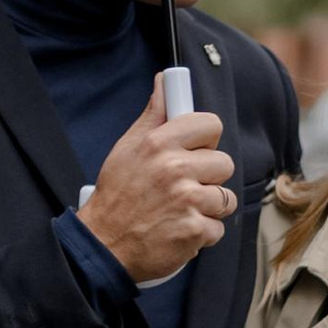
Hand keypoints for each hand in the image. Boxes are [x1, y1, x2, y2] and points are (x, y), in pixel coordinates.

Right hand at [84, 78, 236, 281]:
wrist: (103, 246)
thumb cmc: (116, 196)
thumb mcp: (127, 148)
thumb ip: (153, 115)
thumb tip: (165, 81)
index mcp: (159, 144)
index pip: (211, 125)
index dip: (206, 140)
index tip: (195, 151)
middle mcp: (175, 169)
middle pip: (224, 163)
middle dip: (209, 178)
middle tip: (185, 187)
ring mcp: (187, 201)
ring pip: (225, 198)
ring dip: (207, 208)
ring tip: (180, 211)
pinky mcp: (194, 231)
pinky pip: (218, 228)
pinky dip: (202, 234)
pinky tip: (179, 230)